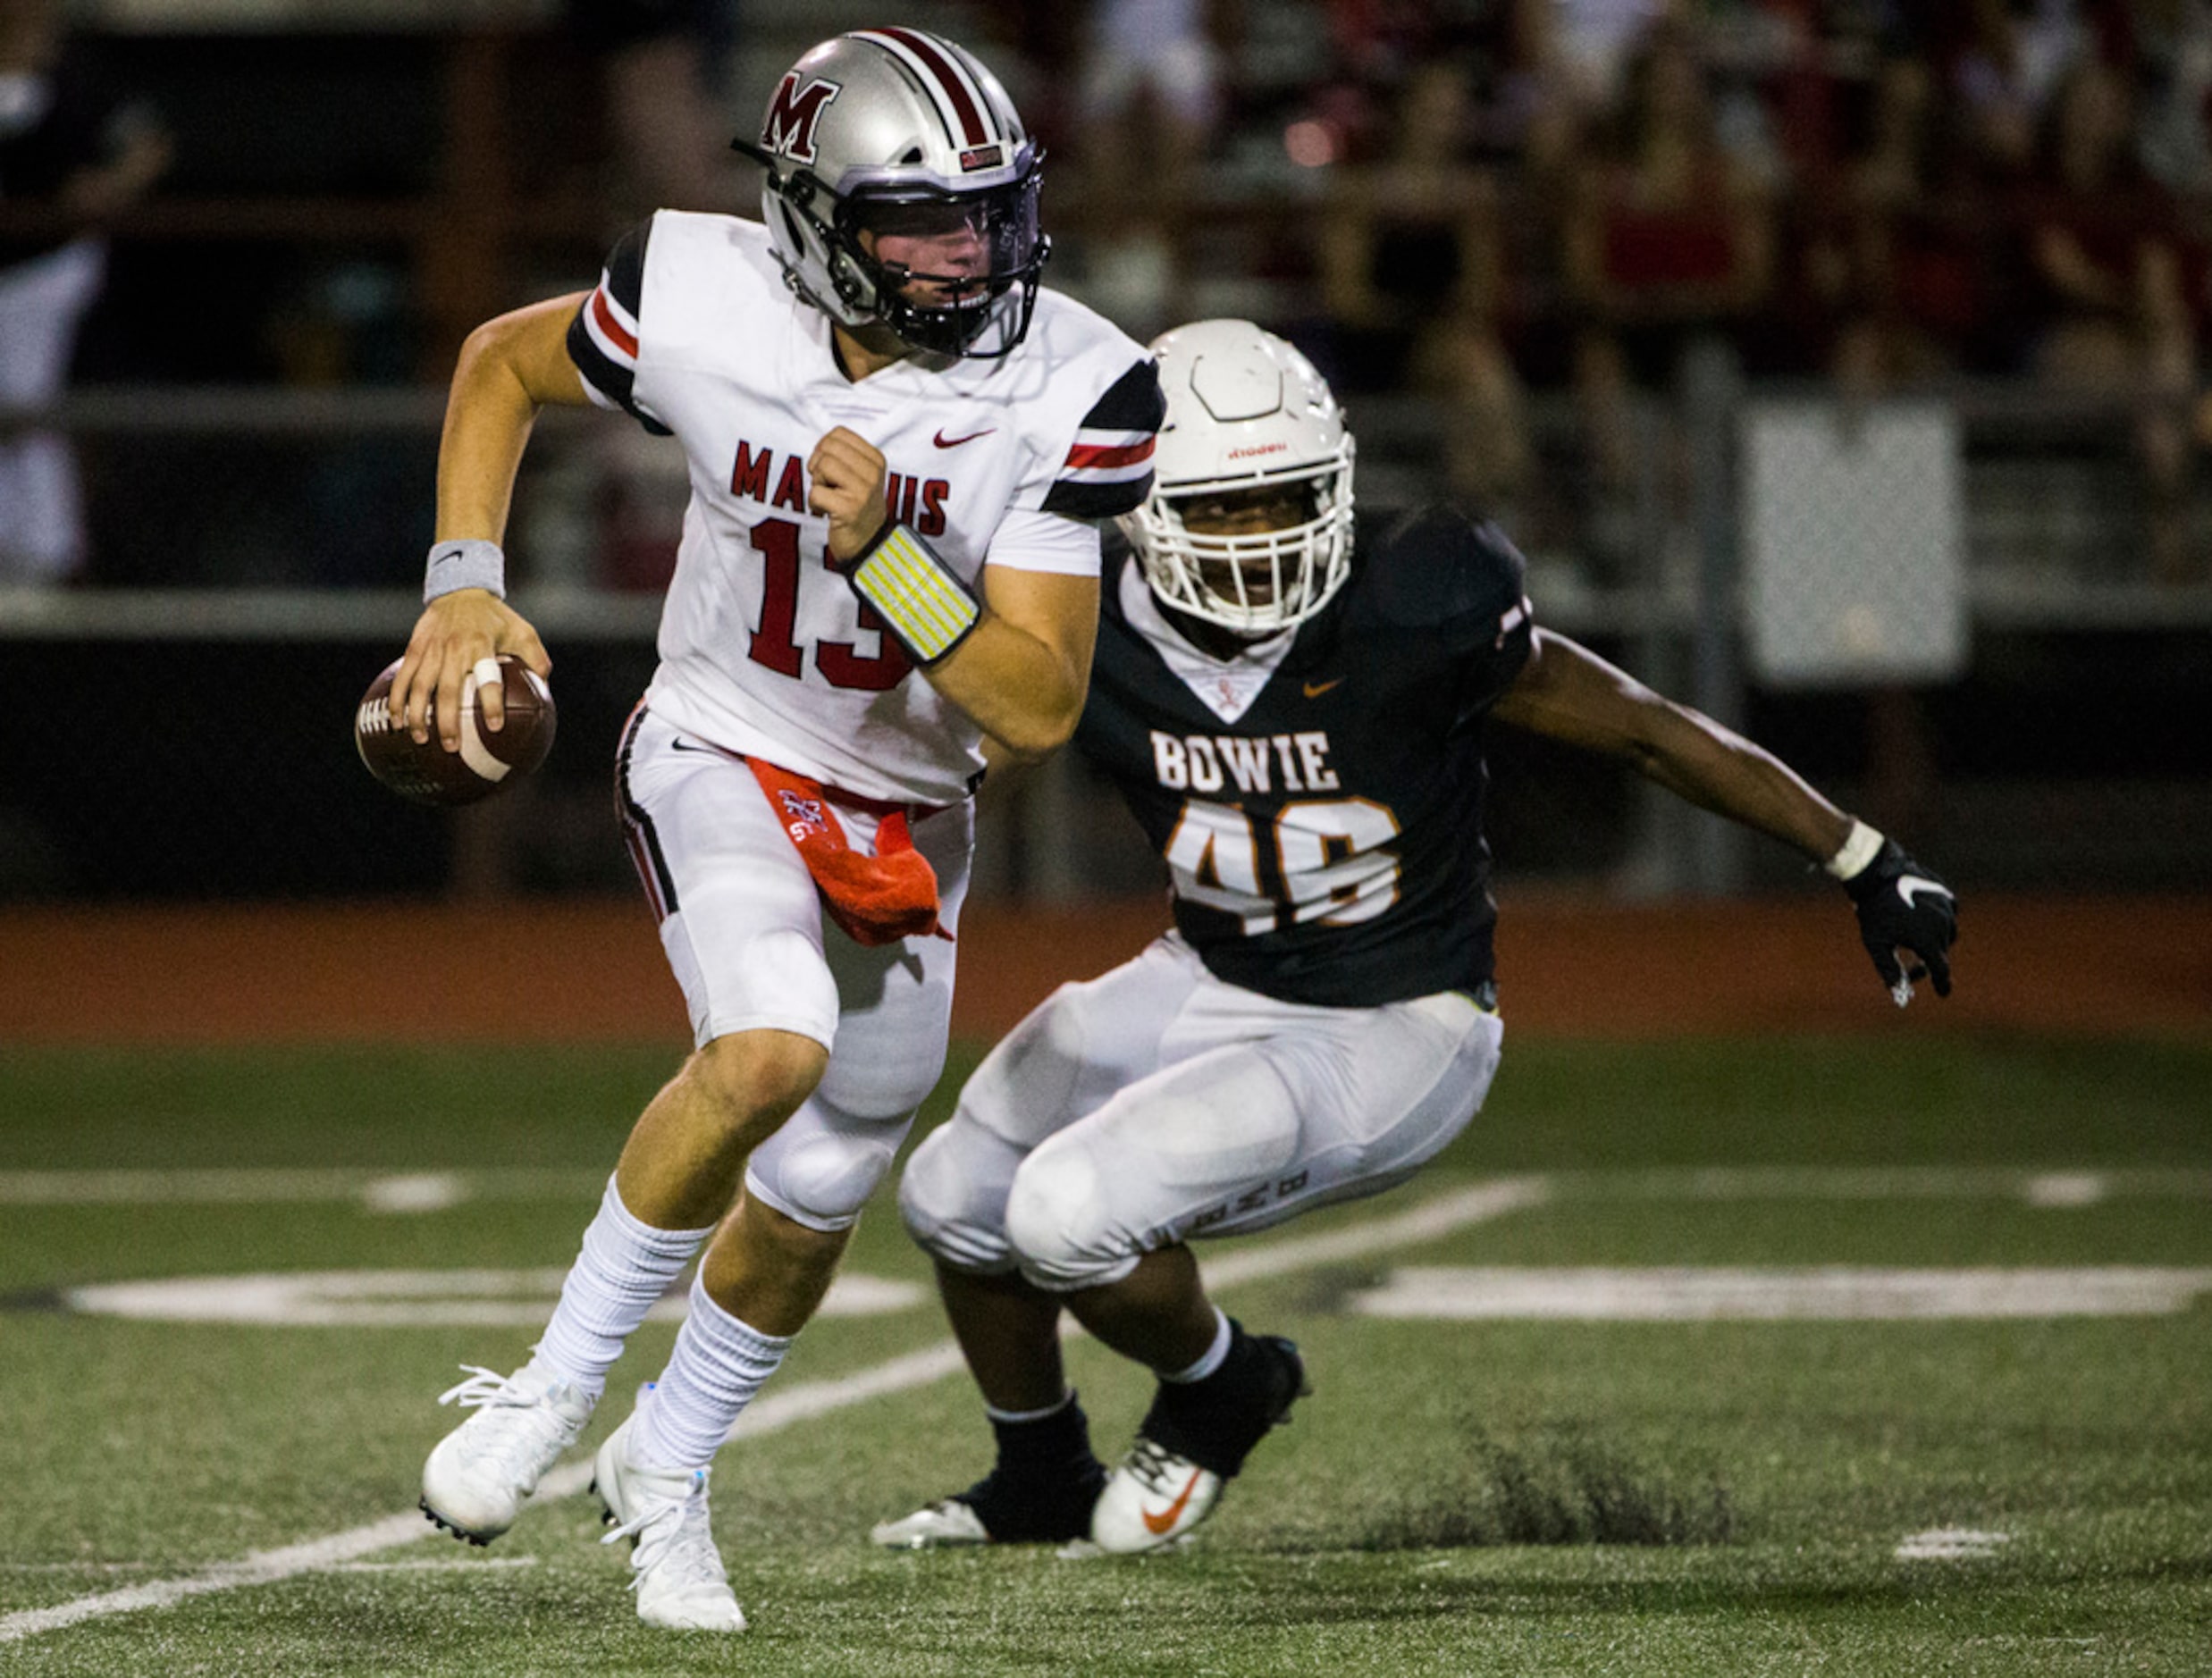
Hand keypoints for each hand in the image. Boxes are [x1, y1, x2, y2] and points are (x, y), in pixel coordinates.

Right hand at [389, 589, 550, 751]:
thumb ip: (535, 661)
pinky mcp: (415, 649)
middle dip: (448, 720)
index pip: (488, 677)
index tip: (495, 727)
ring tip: (422, 739)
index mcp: (483, 645)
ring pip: (421, 687)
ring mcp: (432, 649)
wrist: (460, 589)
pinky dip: (398, 701)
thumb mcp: (523, 632)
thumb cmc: (497, 618)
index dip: (492, 702)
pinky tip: (397, 722)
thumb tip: (545, 693)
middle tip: (452, 747)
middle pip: (449, 689)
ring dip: (419, 715)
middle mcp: (455, 648)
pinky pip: (403, 678)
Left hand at [807, 426, 889, 562]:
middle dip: (819, 465)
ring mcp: (863, 491)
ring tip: (828, 496)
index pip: (839, 434)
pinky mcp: (849, 509)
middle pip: (828, 448)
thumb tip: (821, 444)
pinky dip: (814, 503)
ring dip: (817, 483)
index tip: (829, 468)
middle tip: (826, 483)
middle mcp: (872, 473)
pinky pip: (816, 493)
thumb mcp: (859, 474)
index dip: (824, 448)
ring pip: (822, 466)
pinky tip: (826, 511)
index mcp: (875, 459)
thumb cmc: (857, 506)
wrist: (868, 542)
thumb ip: (843, 454)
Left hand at [1842, 839, 1957, 1005]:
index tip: (1942, 992)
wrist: (1877, 872)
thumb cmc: (1874, 911)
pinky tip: (1927, 922)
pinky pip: (1949, 913)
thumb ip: (1890, 971)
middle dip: (1929, 962)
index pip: (1941, 970)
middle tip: (1913, 967)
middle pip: (1942, 952)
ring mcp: (1946, 907)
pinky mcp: (1945, 893)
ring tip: (1917, 943)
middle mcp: (1943, 925)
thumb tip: (1899, 996)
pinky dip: (1940, 921)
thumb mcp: (1877, 944)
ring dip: (1935, 941)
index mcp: (1928, 940)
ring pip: (1947, 933)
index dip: (1942, 984)